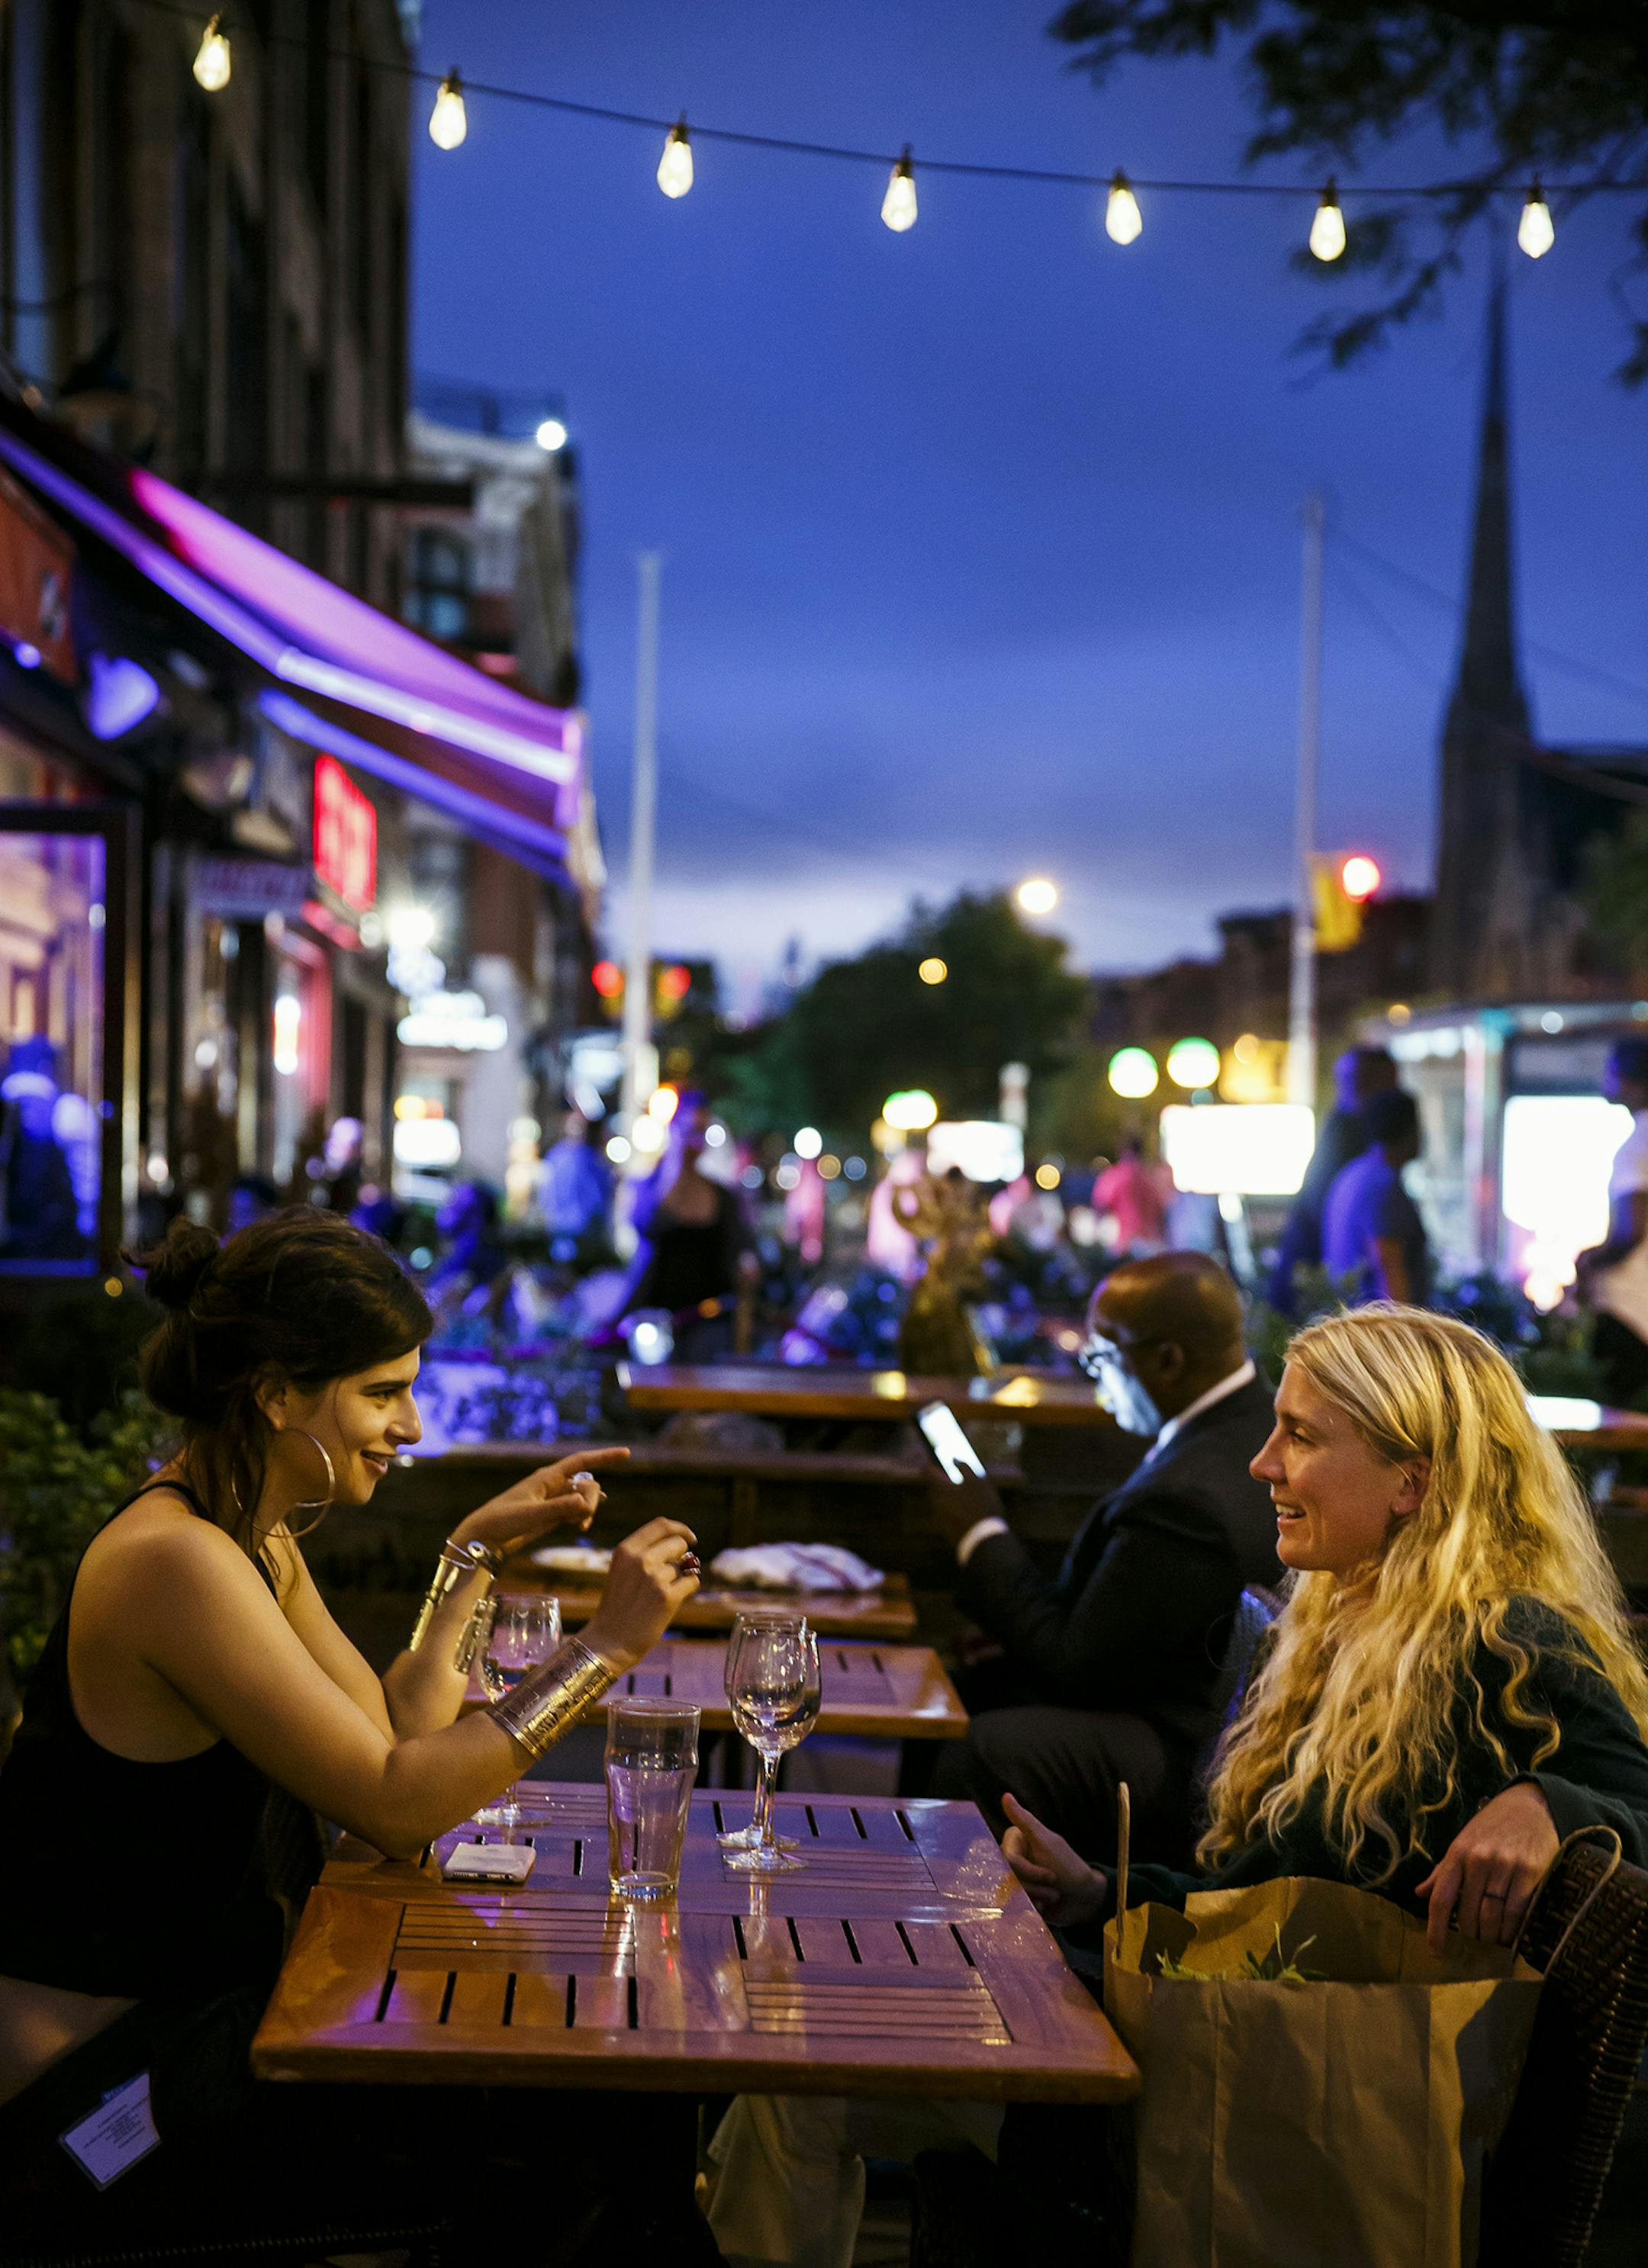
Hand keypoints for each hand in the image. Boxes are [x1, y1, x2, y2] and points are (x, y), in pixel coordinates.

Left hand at [452, 1446, 630, 1559]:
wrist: (483, 1537)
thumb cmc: (502, 1521)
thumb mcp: (530, 1515)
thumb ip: (558, 1508)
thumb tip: (585, 1502)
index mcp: (546, 1477)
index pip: (582, 1461)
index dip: (604, 1457)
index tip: (626, 1454)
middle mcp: (552, 1485)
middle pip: (587, 1483)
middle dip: (592, 1498)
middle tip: (583, 1518)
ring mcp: (553, 1500)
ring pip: (583, 1497)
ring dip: (588, 1509)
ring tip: (580, 1525)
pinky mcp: (551, 1514)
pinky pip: (576, 1510)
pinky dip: (582, 1517)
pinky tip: (580, 1527)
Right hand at [582, 1517, 700, 1672]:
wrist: (609, 1641)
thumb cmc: (618, 1606)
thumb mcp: (622, 1571)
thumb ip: (645, 1554)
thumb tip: (682, 1545)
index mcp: (626, 1550)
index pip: (661, 1525)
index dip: (680, 1529)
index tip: (690, 1538)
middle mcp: (640, 1559)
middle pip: (678, 1543)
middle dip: (682, 1557)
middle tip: (673, 1575)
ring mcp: (654, 1577)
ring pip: (685, 1566)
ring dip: (679, 1579)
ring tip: (659, 1596)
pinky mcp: (667, 1596)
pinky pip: (692, 1582)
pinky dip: (687, 1590)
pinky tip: (671, 1602)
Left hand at [927, 1467, 1004, 1551]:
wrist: (983, 1538)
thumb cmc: (981, 1505)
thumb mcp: (977, 1481)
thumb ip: (964, 1467)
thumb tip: (954, 1459)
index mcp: (941, 1488)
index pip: (927, 1472)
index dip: (931, 1465)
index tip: (936, 1461)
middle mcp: (937, 1502)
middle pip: (935, 1488)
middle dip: (943, 1483)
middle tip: (954, 1478)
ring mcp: (941, 1517)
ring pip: (942, 1502)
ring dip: (950, 1498)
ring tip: (966, 1496)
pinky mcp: (947, 1529)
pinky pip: (948, 1515)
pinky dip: (954, 1510)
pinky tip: (969, 1511)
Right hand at [1001, 1792, 1107, 1929]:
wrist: (1086, 1899)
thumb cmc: (1070, 1867)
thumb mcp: (1047, 1843)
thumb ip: (1025, 1821)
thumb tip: (1005, 1795)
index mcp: (1017, 1842)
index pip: (1009, 1860)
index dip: (1028, 1871)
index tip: (1051, 1873)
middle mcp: (1013, 1860)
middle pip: (1008, 1878)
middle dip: (1035, 1887)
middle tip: (1055, 1887)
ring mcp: (1016, 1880)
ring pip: (1010, 1895)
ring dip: (1036, 1899)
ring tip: (1054, 1897)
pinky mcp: (1019, 1899)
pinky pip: (1014, 1908)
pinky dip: (1032, 1909)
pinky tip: (1045, 1908)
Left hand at [1414, 1781, 1558, 1952]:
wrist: (1531, 1805)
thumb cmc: (1492, 1826)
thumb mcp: (1462, 1842)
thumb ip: (1443, 1871)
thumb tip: (1419, 1893)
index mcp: (1457, 1854)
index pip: (1440, 1898)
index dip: (1436, 1929)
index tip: (1437, 1951)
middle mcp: (1478, 1861)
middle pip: (1468, 1914)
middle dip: (1470, 1935)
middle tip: (1475, 1942)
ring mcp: (1504, 1867)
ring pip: (1492, 1918)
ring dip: (1491, 1937)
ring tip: (1492, 1941)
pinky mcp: (1530, 1873)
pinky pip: (1517, 1913)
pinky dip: (1512, 1931)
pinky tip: (1510, 1936)